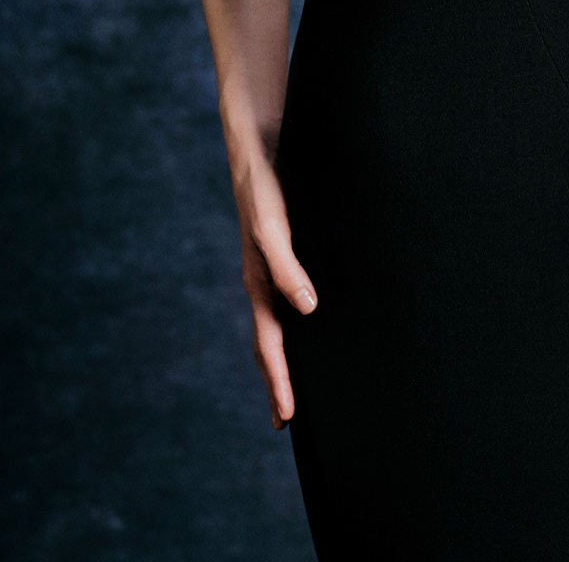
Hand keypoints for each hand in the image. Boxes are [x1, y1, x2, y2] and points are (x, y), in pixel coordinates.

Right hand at [230, 146, 317, 430]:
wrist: (259, 148)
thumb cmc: (265, 189)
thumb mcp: (274, 228)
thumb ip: (287, 266)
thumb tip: (308, 308)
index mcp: (259, 285)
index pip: (269, 345)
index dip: (279, 381)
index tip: (286, 420)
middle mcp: (264, 283)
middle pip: (269, 343)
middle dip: (276, 381)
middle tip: (285, 420)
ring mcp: (272, 269)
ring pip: (277, 324)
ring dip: (284, 357)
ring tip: (295, 385)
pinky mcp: (284, 252)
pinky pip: (287, 299)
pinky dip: (294, 324)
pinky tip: (310, 324)